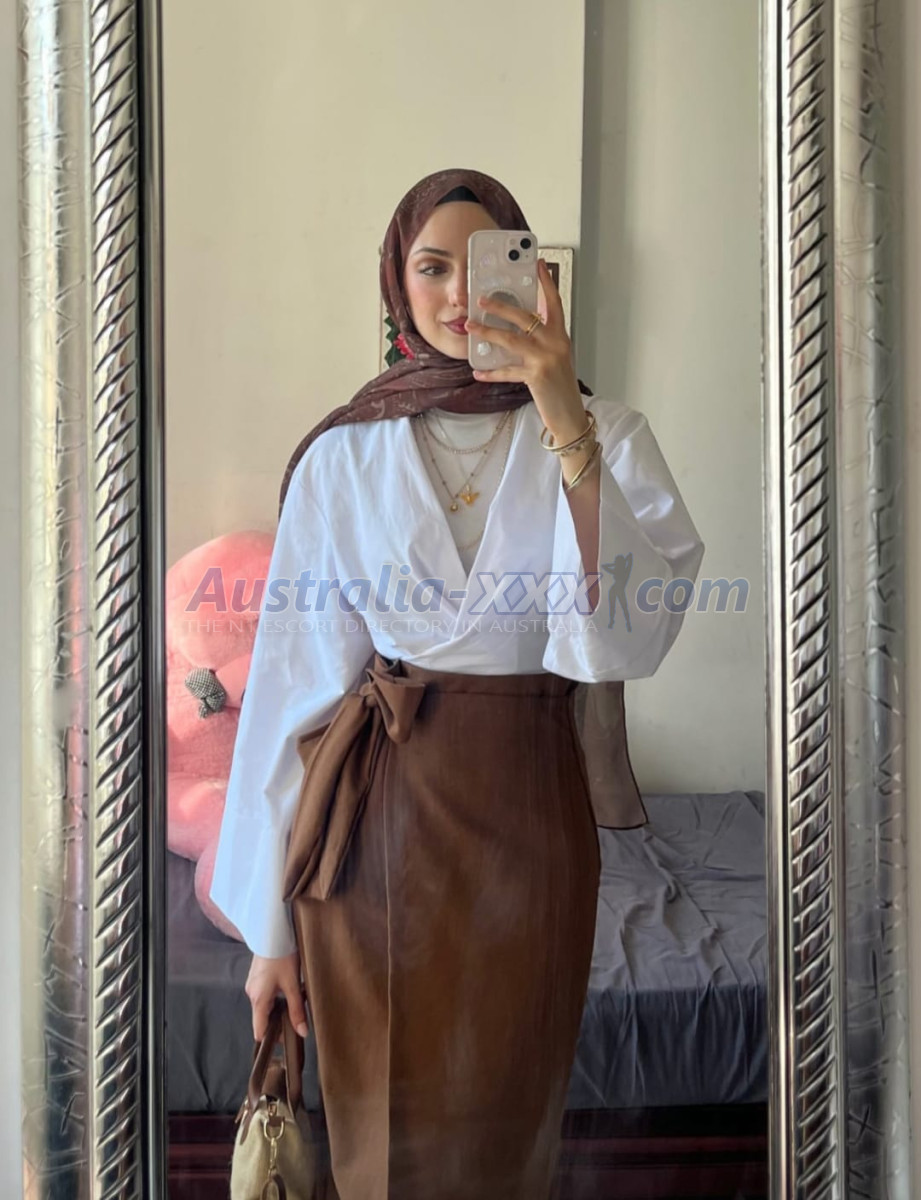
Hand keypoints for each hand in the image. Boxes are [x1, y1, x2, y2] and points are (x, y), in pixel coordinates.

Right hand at [245, 951, 308, 1041]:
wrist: (273, 931)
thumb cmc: (282, 956)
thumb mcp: (292, 984)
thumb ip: (297, 1010)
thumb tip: (302, 1032)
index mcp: (258, 999)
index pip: (259, 1030)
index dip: (271, 1039)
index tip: (286, 1041)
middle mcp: (251, 994)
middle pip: (262, 1018)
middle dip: (278, 1023)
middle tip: (298, 1021)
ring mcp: (253, 984)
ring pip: (264, 1006)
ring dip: (279, 1008)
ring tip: (297, 1004)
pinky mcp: (256, 976)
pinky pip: (264, 994)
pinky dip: (276, 997)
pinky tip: (290, 990)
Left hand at [465, 258, 586, 438]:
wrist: (569, 415)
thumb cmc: (560, 387)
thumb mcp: (555, 358)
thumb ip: (541, 341)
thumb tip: (515, 328)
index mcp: (560, 336)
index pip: (554, 303)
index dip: (546, 283)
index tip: (538, 264)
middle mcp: (555, 343)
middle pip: (525, 317)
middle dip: (501, 306)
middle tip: (482, 299)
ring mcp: (546, 358)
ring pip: (512, 339)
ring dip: (488, 332)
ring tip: (471, 326)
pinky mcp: (537, 376)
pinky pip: (507, 371)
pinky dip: (491, 372)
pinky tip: (478, 372)